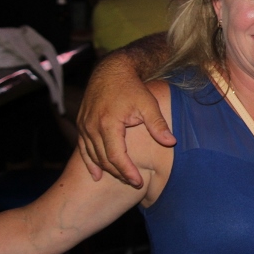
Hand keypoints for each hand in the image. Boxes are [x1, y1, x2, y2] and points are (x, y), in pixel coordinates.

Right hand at [76, 54, 174, 187]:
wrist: (111, 71)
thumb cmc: (132, 87)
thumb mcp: (148, 104)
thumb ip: (158, 124)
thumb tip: (171, 142)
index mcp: (108, 123)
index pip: (116, 156)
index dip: (127, 171)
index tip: (138, 181)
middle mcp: (92, 127)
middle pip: (104, 159)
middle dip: (119, 173)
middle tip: (134, 183)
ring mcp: (84, 126)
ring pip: (93, 156)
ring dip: (106, 169)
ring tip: (121, 178)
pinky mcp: (82, 125)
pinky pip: (83, 149)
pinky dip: (89, 163)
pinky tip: (96, 175)